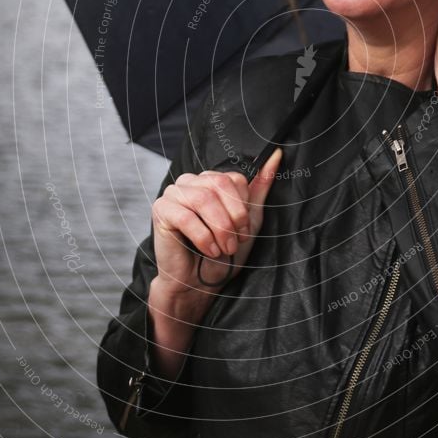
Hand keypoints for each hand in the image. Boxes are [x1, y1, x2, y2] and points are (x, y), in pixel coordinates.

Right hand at [150, 147, 282, 298]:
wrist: (198, 282)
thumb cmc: (222, 252)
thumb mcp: (248, 220)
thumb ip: (260, 187)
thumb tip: (277, 155)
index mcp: (211, 180)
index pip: (233, 178)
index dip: (243, 207)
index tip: (244, 231)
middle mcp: (191, 181)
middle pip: (219, 184)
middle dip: (233, 217)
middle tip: (236, 241)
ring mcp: (174, 193)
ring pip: (203, 199)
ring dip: (220, 229)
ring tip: (224, 248)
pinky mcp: (161, 210)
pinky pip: (185, 217)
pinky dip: (203, 237)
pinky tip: (209, 250)